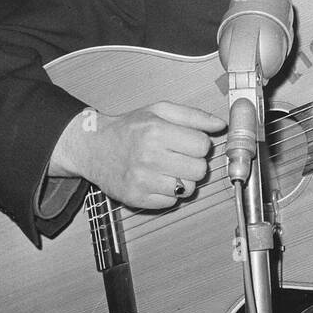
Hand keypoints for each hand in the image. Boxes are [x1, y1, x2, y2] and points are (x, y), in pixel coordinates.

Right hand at [51, 102, 225, 209]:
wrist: (93, 147)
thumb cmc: (128, 128)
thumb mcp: (159, 111)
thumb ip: (193, 116)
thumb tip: (220, 125)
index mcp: (156, 131)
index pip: (203, 145)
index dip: (199, 143)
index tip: (188, 142)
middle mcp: (148, 157)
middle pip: (200, 169)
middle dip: (194, 162)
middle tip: (178, 156)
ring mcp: (142, 181)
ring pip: (188, 189)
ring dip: (183, 179)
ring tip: (168, 168)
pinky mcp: (136, 198)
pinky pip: (172, 202)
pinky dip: (169, 193)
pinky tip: (157, 180)